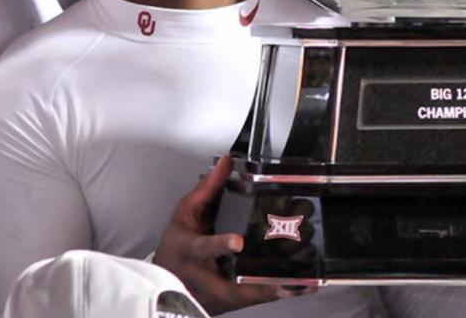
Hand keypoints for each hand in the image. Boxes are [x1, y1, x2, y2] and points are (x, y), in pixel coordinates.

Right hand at [154, 156, 304, 313]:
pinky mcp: (228, 302)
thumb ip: (207, 189)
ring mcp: (216, 294)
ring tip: (300, 284)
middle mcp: (204, 277)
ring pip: (245, 297)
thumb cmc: (175, 248)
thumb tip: (226, 162)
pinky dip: (276, 293)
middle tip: (281, 279)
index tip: (237, 242)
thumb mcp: (184, 214)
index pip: (204, 247)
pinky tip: (300, 288)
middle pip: (229, 286)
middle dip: (255, 284)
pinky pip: (253, 299)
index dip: (220, 245)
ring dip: (272, 291)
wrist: (165, 285)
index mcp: (190, 251)